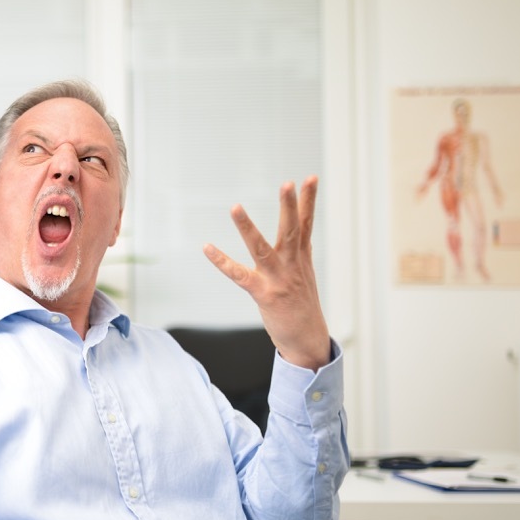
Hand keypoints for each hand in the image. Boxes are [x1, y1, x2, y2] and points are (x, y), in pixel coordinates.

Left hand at [203, 176, 330, 370]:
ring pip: (262, 248)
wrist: (308, 341)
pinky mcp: (264, 295)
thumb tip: (303, 238)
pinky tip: (208, 248)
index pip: (307, 224)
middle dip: (290, 206)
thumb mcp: (305, 277)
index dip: (309, 200)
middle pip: (292, 230)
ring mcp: (278, 280)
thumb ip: (301, 255)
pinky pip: (239, 275)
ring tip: (236, 207)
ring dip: (247, 227)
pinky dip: (222, 261)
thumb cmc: (303, 308)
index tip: (311, 178)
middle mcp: (292, 266)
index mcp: (302, 259)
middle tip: (288, 183)